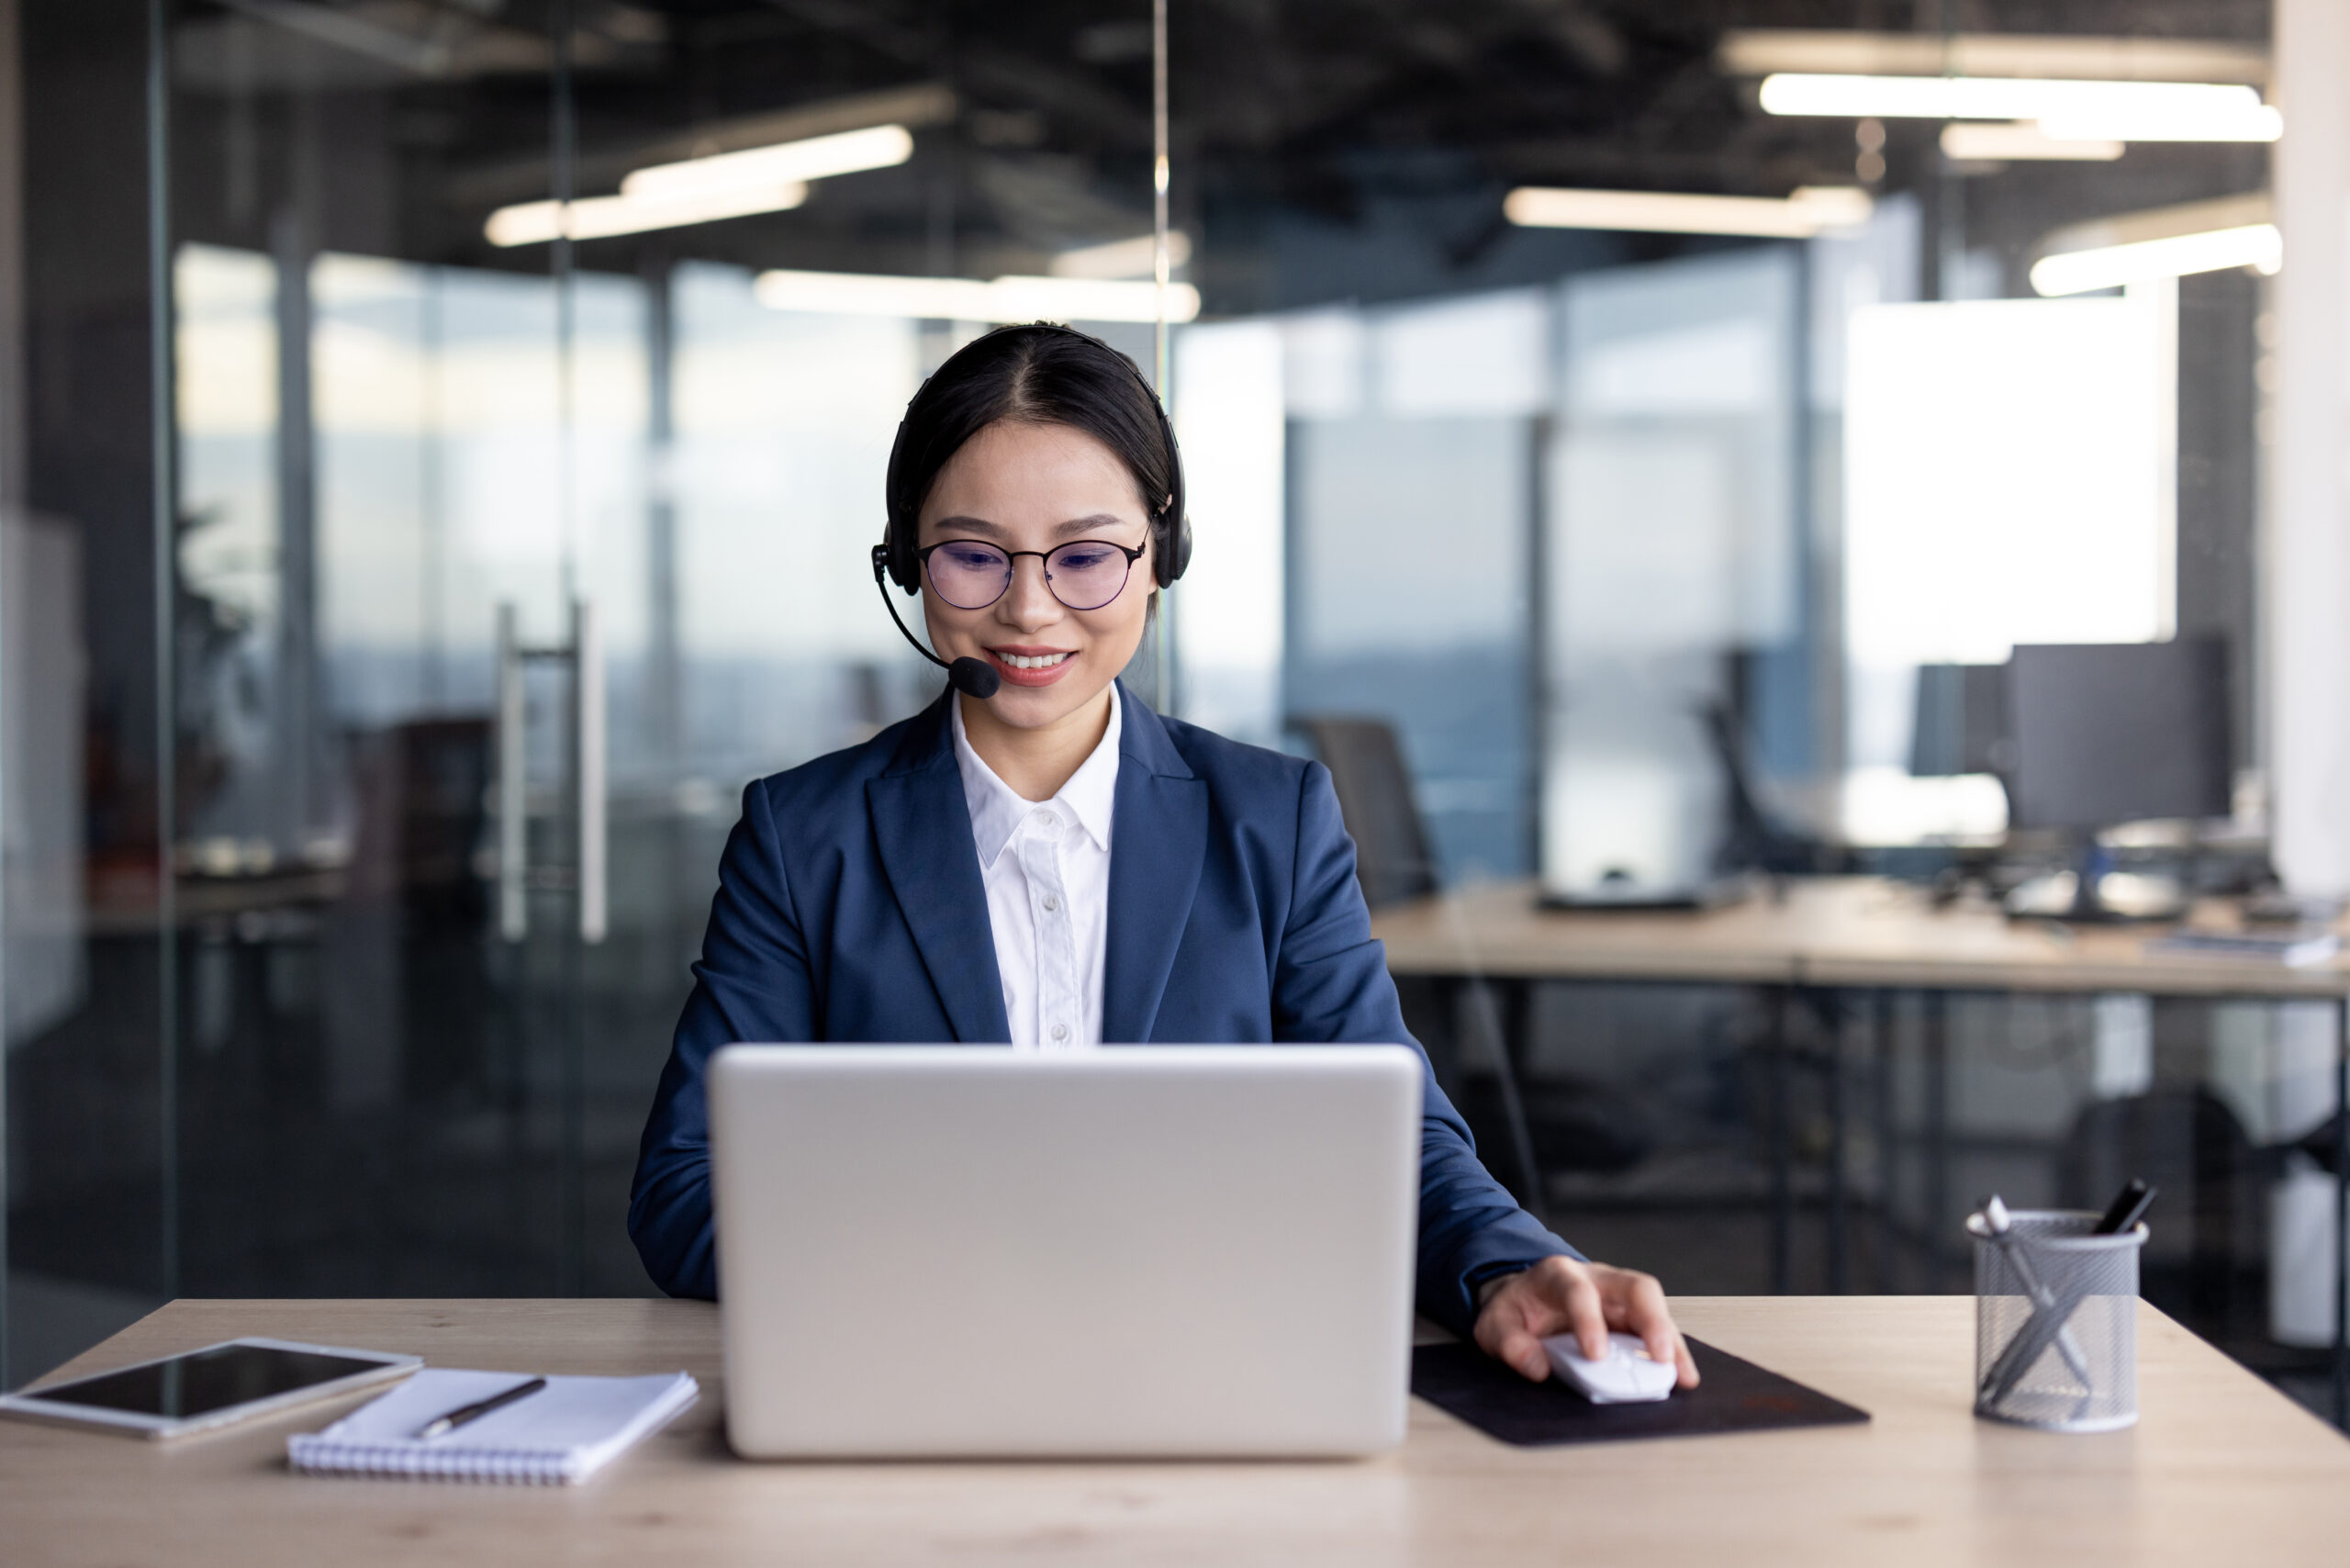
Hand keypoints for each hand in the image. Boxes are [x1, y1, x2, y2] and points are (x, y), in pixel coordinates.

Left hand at [1473, 1256, 1698, 1388]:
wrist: (1522, 1299)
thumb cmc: (1515, 1311)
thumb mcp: (1494, 1326)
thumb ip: (1510, 1345)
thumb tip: (1538, 1368)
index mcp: (1558, 1275)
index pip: (1579, 1291)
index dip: (1590, 1321)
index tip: (1596, 1356)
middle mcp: (1597, 1279)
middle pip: (1635, 1287)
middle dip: (1652, 1321)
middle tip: (1660, 1356)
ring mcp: (1618, 1296)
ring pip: (1655, 1307)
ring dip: (1671, 1340)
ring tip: (1681, 1375)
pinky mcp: (1631, 1317)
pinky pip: (1658, 1328)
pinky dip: (1673, 1351)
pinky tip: (1681, 1375)